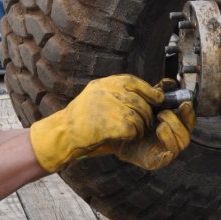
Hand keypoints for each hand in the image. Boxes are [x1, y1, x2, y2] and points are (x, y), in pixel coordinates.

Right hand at [29, 75, 161, 172]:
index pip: (133, 81)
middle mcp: (107, 92)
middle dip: (147, 113)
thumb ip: (117, 93)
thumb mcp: (97, 97)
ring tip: (134, 132)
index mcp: (105, 84)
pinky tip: (127, 137)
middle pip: (140, 100)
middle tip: (147, 122)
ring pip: (139, 115)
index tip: (157, 99)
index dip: (149, 91)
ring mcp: (110, 107)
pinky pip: (133, 128)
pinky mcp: (111, 124)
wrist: (63, 133)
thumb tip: (145, 94)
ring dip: (140, 126)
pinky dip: (133, 135)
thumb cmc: (81, 119)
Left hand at [110, 99, 194, 168]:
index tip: (184, 103)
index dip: (189, 113)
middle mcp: (172, 140)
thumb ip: (158, 93)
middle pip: (186, 134)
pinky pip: (166, 158)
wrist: (116, 134)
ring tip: (158, 124)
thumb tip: (169, 82)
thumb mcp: (147, 103)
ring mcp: (165, 152)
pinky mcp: (156, 161)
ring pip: (179, 144)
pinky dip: (166, 149)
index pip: (189, 121)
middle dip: (177, 121)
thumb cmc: (134, 120)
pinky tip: (160, 138)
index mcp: (173, 126)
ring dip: (171, 131)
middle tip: (163, 113)